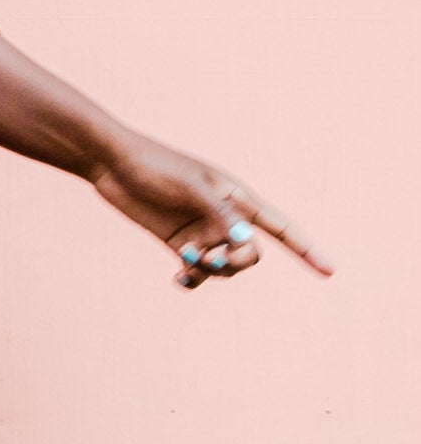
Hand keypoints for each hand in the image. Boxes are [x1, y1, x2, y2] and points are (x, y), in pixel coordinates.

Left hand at [90, 133, 332, 290]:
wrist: (113, 165)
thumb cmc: (155, 166)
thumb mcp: (191, 187)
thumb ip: (219, 214)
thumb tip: (244, 240)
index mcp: (239, 198)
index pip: (282, 227)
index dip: (307, 249)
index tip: (330, 271)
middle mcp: (225, 217)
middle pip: (250, 255)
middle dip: (238, 261)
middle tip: (213, 258)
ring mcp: (203, 233)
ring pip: (224, 268)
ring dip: (211, 270)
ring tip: (189, 259)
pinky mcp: (179, 244)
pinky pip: (198, 272)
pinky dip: (193, 278)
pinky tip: (179, 278)